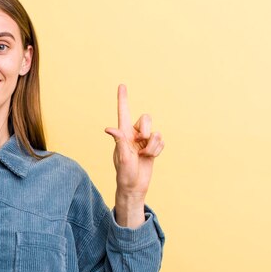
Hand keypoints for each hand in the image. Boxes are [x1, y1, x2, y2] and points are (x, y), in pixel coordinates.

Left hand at [104, 84, 163, 200]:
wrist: (135, 186)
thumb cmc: (124, 173)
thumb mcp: (121, 157)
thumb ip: (119, 141)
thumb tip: (109, 128)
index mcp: (123, 134)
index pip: (123, 113)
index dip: (123, 99)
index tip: (121, 85)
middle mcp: (133, 134)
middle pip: (146, 118)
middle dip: (147, 129)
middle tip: (142, 142)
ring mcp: (144, 140)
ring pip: (156, 132)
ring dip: (152, 146)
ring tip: (144, 155)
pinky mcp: (153, 147)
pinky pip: (162, 142)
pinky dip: (157, 151)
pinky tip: (149, 158)